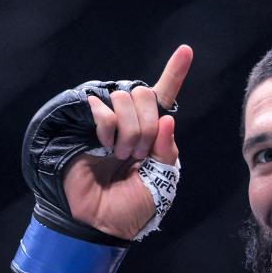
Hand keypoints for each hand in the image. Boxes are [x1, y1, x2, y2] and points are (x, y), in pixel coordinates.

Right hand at [63, 45, 192, 239]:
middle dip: (147, 126)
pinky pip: (102, 108)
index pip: (164, 98)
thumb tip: (166, 120)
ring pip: (125, 99)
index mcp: (152, 134)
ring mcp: (107, 122)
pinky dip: (108, 128)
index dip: (175, 73)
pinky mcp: (85, 123)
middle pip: (144, 94)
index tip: (186, 50)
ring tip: (120, 156)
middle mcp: (130, 122)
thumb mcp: (162, 181)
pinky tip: (104, 147)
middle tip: (137, 155)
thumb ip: (167, 151)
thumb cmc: (133, 206)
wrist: (103, 222)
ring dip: (128, 132)